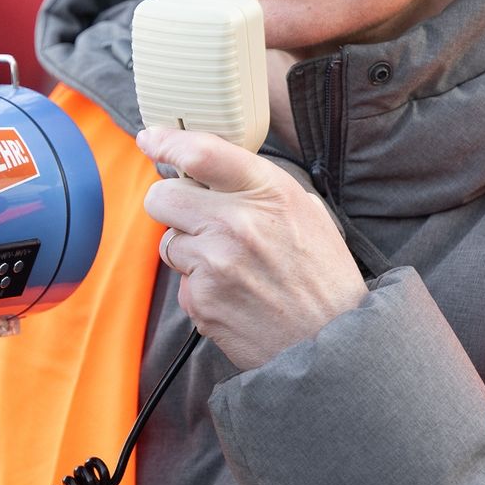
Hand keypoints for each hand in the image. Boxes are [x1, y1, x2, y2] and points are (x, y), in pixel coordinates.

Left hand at [137, 126, 366, 369]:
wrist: (332, 344)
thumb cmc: (322, 277)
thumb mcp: (307, 213)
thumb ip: (259, 188)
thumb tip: (213, 171)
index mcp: (268, 192)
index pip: (201, 152)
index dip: (167, 142)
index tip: (151, 140)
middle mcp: (238, 222)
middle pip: (162, 196)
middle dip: (170, 204)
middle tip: (193, 218)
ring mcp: (216, 263)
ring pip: (168, 241)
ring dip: (188, 252)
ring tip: (230, 269)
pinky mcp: (201, 300)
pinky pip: (181, 284)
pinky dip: (200, 290)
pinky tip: (233, 298)